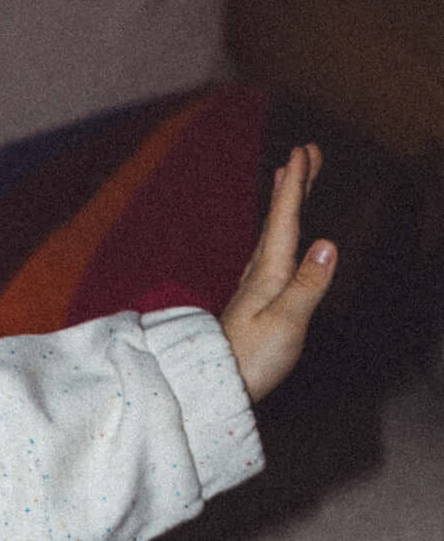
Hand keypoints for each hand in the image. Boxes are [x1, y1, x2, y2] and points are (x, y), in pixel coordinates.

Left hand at [221, 144, 337, 403]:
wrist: (213, 390)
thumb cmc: (250, 361)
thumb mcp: (286, 323)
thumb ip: (307, 284)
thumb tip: (328, 244)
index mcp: (268, 274)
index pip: (284, 220)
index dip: (294, 185)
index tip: (302, 150)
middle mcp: (258, 275)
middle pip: (278, 220)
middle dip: (293, 185)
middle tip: (305, 152)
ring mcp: (253, 290)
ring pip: (272, 235)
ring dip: (284, 206)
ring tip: (288, 182)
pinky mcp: (252, 305)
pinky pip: (269, 255)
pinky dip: (277, 235)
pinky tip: (278, 243)